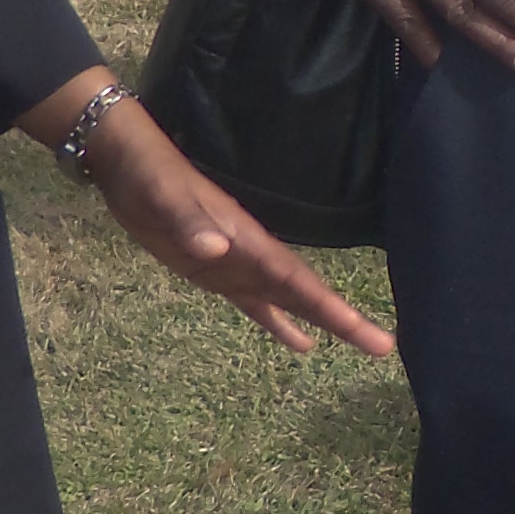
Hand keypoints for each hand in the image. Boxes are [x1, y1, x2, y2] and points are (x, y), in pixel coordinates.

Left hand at [42, 74, 397, 358]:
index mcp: (248, 238)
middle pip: (305, 293)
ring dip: (320, 321)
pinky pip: (255, 304)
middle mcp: (251, 255)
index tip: (361, 328)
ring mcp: (236, 265)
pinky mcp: (217, 274)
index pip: (297, 279)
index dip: (329, 306)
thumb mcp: (166, 196)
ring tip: (359, 343)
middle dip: (343, 319)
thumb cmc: (150, 177)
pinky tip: (301, 343)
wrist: (130, 166)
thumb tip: (220, 249)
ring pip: (287, 300)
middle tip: (383, 347)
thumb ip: (191, 222)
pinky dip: (278, 323)